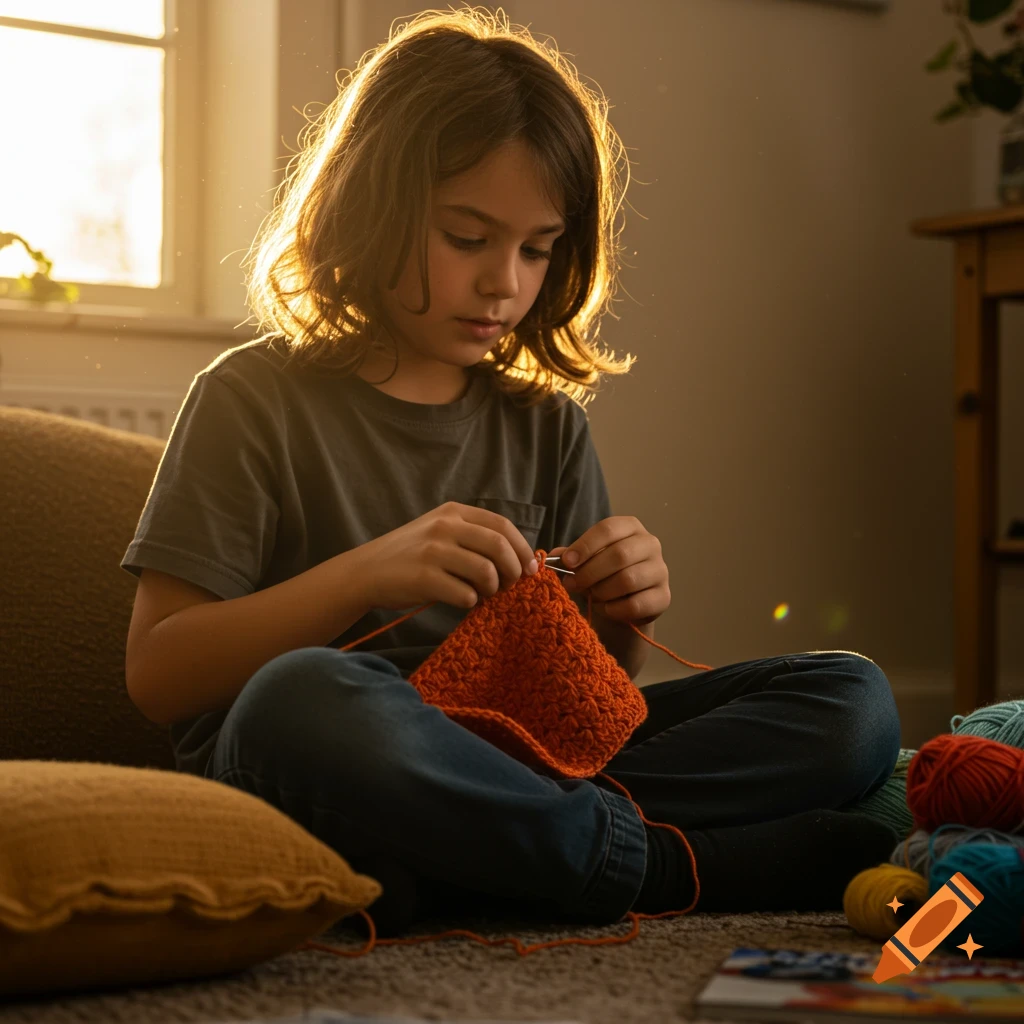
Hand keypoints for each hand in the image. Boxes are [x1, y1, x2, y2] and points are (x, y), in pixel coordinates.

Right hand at [354, 501, 538, 610]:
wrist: (366, 571)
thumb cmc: (409, 555)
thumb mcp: (439, 531)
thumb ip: (473, 537)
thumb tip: (518, 559)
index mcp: (453, 512)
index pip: (502, 524)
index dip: (522, 548)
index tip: (531, 568)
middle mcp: (445, 527)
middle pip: (499, 547)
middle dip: (513, 571)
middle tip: (510, 585)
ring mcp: (433, 551)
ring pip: (486, 572)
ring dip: (491, 589)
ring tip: (482, 593)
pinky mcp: (424, 578)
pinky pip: (465, 595)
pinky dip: (470, 602)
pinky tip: (461, 600)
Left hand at [548, 516, 669, 625]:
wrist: (624, 603)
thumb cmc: (602, 574)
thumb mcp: (585, 561)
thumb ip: (570, 557)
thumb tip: (553, 557)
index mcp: (630, 527)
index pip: (608, 528)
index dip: (586, 545)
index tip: (567, 562)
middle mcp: (650, 544)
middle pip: (619, 555)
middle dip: (590, 572)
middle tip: (572, 584)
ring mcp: (660, 570)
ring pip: (628, 580)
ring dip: (602, 591)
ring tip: (592, 596)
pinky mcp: (664, 597)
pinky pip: (636, 604)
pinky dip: (614, 609)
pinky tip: (606, 608)